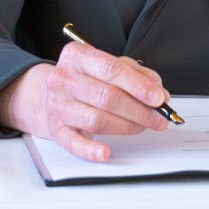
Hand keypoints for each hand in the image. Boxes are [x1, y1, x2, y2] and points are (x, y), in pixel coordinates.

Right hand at [0, 38, 172, 162]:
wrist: (49, 93)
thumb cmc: (84, 78)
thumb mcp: (107, 65)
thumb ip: (135, 73)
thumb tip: (157, 90)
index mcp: (77, 56)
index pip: (111, 69)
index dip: (139, 85)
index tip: (158, 97)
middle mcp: (64, 79)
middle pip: (108, 97)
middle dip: (140, 110)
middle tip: (158, 117)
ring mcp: (58, 105)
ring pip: (98, 120)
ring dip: (128, 126)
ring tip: (143, 126)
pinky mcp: (56, 129)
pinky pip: (74, 143)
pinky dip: (91, 150)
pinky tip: (105, 152)